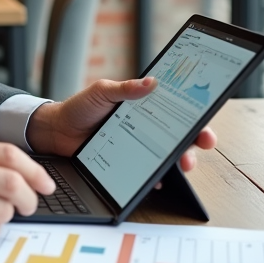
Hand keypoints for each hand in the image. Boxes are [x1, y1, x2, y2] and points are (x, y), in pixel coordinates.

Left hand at [25, 77, 217, 170]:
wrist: (57, 130)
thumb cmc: (81, 107)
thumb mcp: (102, 91)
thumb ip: (125, 88)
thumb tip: (152, 82)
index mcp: (144, 107)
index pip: (177, 111)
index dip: (196, 118)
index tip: (205, 125)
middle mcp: (146, 127)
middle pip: (179, 136)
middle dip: (195, 142)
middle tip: (201, 145)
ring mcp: (139, 147)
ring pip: (167, 157)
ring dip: (180, 162)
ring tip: (183, 165)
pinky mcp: (128, 163)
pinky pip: (147, 173)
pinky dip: (155, 178)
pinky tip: (157, 180)